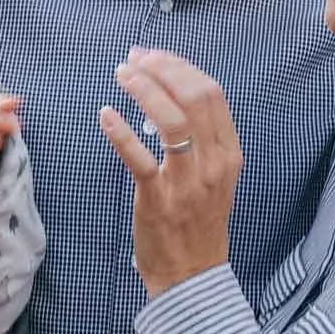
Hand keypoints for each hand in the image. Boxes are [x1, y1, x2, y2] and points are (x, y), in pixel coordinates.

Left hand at [97, 48, 241, 297]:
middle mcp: (214, 164)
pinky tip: (105, 115)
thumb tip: (169, 93)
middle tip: (134, 59)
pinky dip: (121, 133)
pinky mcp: (159, 201)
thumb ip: (201, 139)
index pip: (212, 94)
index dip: (180, 67)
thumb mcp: (214, 176)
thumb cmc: (198, 222)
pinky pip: (140, 160)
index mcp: (229, 154)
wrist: (193, 277)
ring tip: (122, 74)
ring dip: (144, 90)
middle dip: (162, 69)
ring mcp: (188, 183)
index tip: (153, 55)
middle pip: (194, 98)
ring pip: (171, 122)